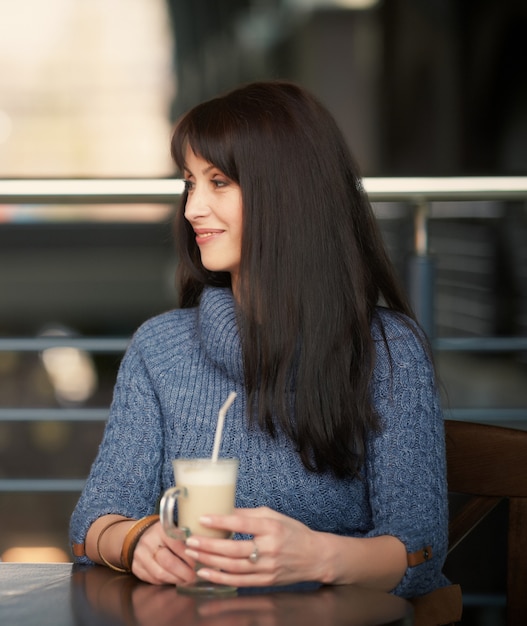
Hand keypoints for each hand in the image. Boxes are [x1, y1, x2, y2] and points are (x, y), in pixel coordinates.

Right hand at [131, 520, 196, 584]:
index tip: (201, 563)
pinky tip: (174, 580)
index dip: (190, 557)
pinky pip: (153, 579)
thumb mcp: (173, 528)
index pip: (177, 545)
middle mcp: (149, 542)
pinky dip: (166, 582)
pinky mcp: (136, 568)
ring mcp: (140, 556)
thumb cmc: (163, 533)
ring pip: (160, 574)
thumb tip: (205, 551)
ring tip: (187, 581)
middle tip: (195, 577)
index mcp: (161, 530)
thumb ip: (186, 537)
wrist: (139, 535)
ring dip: (176, 580)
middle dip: (184, 572)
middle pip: (168, 562)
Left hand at [182, 507, 328, 586]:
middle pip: (234, 549)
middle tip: (190, 540)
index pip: (242, 524)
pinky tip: (206, 572)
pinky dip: (220, 578)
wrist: (315, 556)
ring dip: (210, 561)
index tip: (203, 518)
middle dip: (208, 545)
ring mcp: (268, 567)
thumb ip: (249, 515)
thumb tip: (224, 510)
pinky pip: (239, 581)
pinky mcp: (266, 581)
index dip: (221, 521)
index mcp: (272, 527)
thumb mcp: (274, 516)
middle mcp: (270, 548)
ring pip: (233, 567)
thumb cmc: (293, 532)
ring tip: (193, 553)